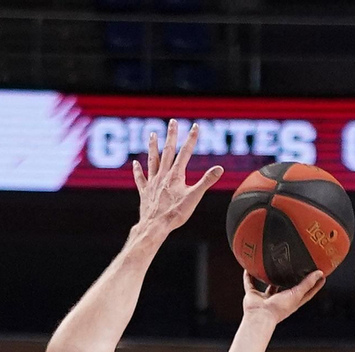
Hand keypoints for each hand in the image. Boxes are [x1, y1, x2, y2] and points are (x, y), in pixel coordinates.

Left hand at [129, 122, 222, 243]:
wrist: (155, 227)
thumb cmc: (175, 214)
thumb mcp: (194, 197)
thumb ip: (206, 181)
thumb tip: (219, 169)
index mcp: (176, 175)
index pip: (185, 152)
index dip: (191, 139)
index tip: (195, 126)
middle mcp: (163, 175)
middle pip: (168, 151)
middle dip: (171, 136)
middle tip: (172, 122)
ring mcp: (152, 183)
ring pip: (152, 160)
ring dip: (153, 147)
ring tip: (152, 134)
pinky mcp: (145, 193)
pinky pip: (140, 179)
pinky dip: (137, 171)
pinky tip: (135, 163)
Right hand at [242, 269, 325, 323]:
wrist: (260, 317)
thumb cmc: (278, 310)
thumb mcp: (297, 294)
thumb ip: (307, 284)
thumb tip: (319, 274)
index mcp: (291, 301)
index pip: (306, 291)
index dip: (314, 284)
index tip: (321, 275)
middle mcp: (279, 299)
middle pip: (287, 287)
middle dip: (292, 278)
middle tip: (298, 265)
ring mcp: (266, 298)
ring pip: (269, 285)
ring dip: (270, 277)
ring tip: (274, 264)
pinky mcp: (253, 295)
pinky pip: (250, 283)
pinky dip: (248, 276)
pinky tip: (249, 268)